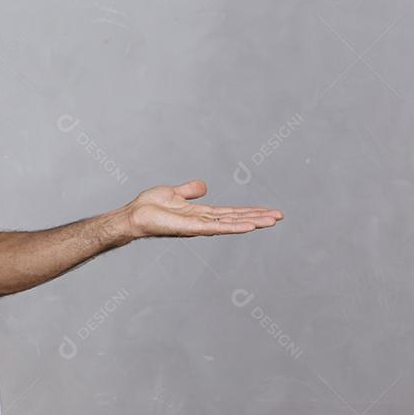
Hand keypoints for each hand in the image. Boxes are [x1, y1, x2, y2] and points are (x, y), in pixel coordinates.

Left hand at [123, 180, 282, 237]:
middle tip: (280, 216)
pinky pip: (217, 227)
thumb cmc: (149, 207)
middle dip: (257, 217)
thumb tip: (204, 186)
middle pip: (236, 219)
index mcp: (201, 214)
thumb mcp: (173, 192)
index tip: (268, 211)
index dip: (249, 212)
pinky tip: (249, 226)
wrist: (134, 215)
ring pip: (231, 223)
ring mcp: (199, 226)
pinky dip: (233, 226)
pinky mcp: (192, 228)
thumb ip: (189, 191)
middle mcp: (203, 221)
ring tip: (272, 220)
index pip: (230, 213)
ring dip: (252, 222)